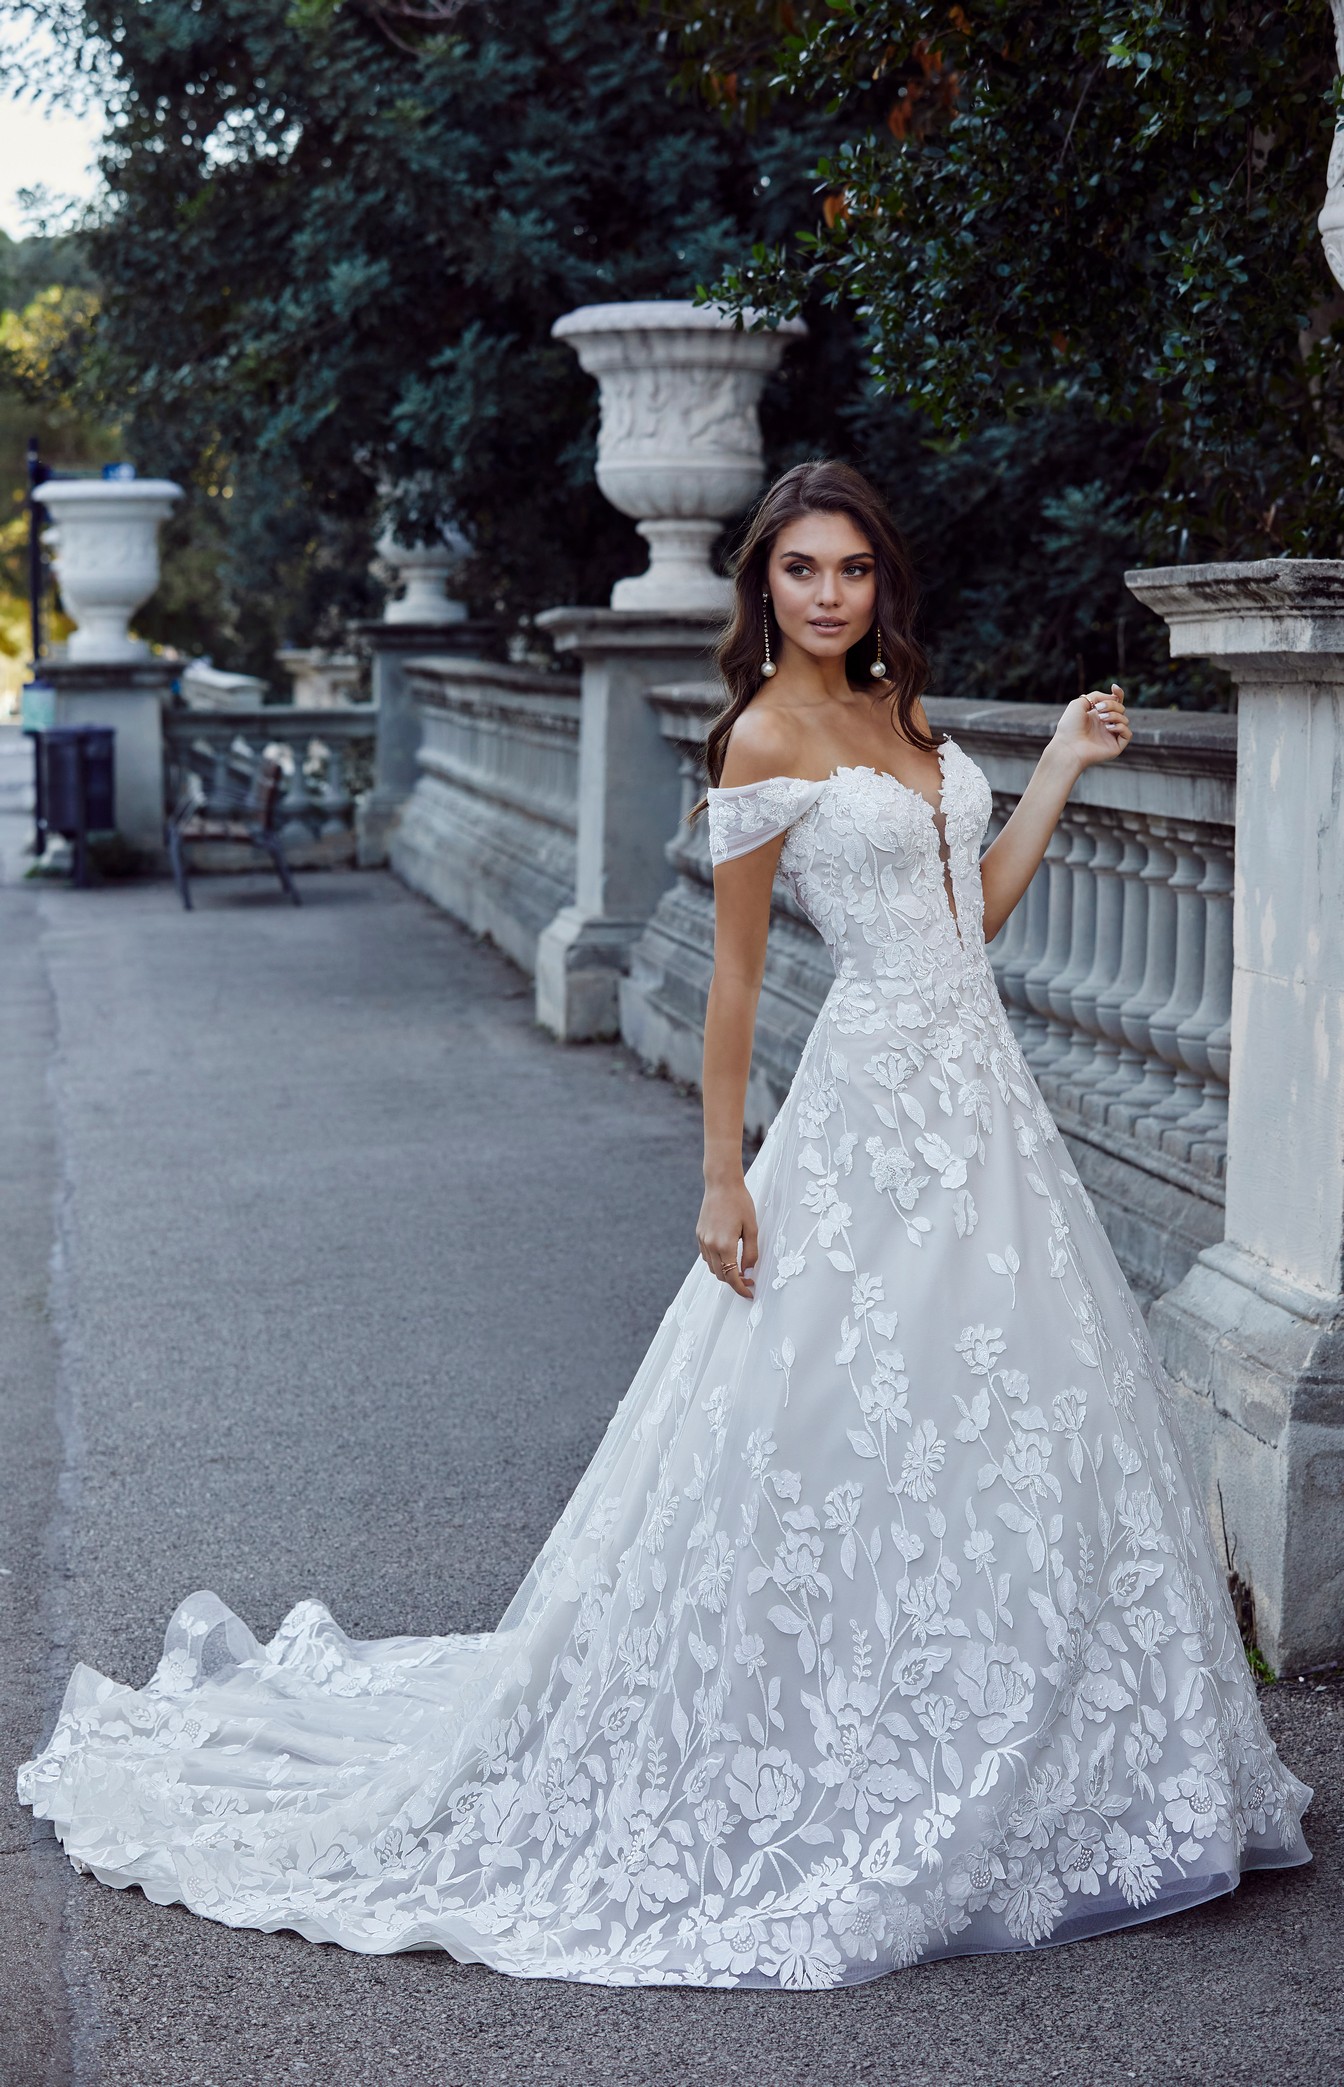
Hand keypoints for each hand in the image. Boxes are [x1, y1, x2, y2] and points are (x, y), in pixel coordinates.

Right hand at [696, 1180, 757, 1299]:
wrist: (721, 1184)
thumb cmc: (740, 1202)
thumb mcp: (752, 1228)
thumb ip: (751, 1253)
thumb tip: (748, 1271)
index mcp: (724, 1245)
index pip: (732, 1277)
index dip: (741, 1288)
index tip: (750, 1293)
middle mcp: (710, 1245)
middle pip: (720, 1275)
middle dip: (734, 1282)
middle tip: (749, 1279)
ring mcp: (703, 1240)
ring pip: (712, 1267)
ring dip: (724, 1272)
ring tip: (739, 1268)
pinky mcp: (699, 1234)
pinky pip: (706, 1256)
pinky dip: (716, 1261)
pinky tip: (727, 1255)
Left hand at [1052, 684, 1131, 771]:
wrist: (1067, 746)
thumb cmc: (1069, 726)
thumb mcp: (1080, 703)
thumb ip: (1096, 696)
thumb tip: (1113, 698)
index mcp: (1097, 715)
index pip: (1114, 703)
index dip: (1117, 694)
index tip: (1114, 687)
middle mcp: (1105, 725)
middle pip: (1121, 708)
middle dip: (1112, 705)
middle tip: (1098, 709)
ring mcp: (1111, 736)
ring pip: (1125, 719)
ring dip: (1114, 715)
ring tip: (1101, 719)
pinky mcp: (1115, 747)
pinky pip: (1127, 734)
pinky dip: (1121, 727)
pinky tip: (1108, 728)